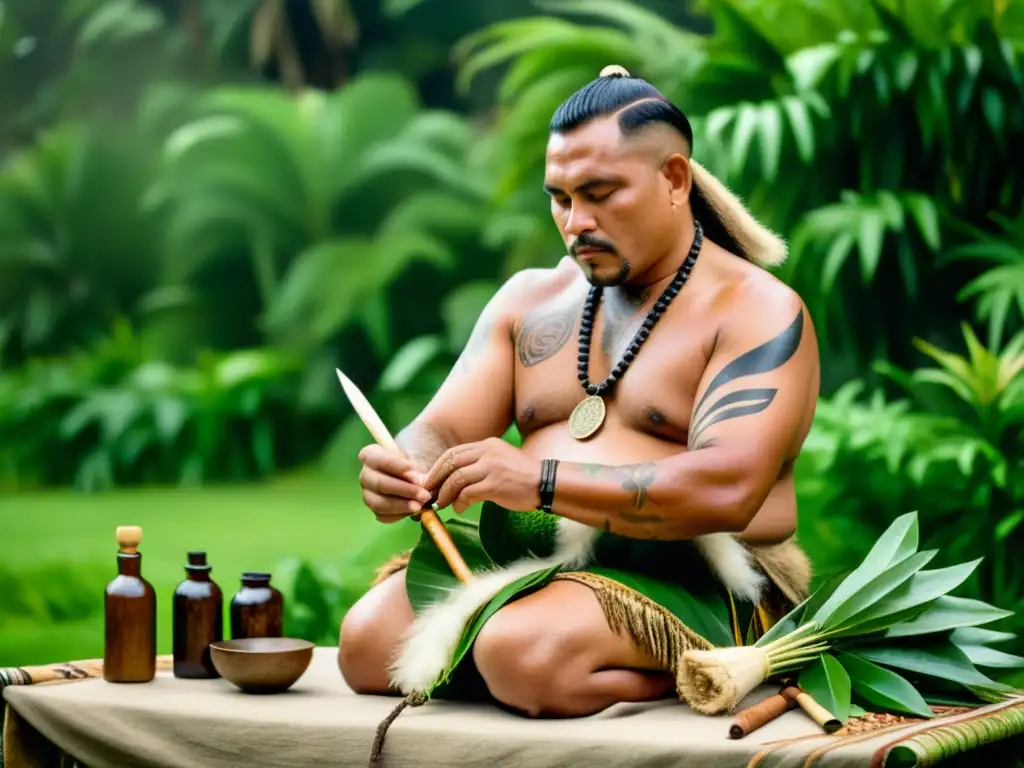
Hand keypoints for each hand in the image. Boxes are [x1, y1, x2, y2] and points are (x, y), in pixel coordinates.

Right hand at [358, 444, 432, 523]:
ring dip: (401, 505)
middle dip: (403, 489)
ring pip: (378, 503)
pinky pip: (383, 516)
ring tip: (420, 505)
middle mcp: (365, 475)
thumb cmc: (416, 459)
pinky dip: (399, 515)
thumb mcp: (417, 453)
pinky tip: (414, 512)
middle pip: (379, 484)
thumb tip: (418, 481)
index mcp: (371, 455)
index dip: (393, 464)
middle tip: (423, 493)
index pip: (376, 459)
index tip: (413, 467)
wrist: (419, 475)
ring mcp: (368, 493)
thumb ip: (417, 462)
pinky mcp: (375, 509)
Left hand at [424, 437, 541, 513]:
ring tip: (442, 504)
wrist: (546, 483)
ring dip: (445, 493)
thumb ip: (478, 465)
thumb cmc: (523, 476)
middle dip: (436, 480)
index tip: (430, 481)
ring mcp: (492, 468)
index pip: (453, 453)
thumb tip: (453, 480)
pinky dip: (459, 502)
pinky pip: (468, 494)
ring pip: (457, 479)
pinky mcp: (495, 485)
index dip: (438, 468)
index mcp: (487, 445)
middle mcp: (487, 452)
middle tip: (429, 494)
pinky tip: (458, 509)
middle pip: (451, 463)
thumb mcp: (499, 461)